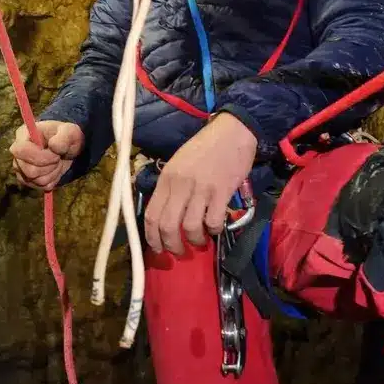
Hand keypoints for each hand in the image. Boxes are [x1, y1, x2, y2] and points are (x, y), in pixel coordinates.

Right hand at [10, 120, 84, 190]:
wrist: (67, 148)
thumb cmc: (66, 136)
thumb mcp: (70, 131)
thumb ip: (64, 136)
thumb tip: (53, 146)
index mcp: (24, 135)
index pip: (21, 151)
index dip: (40, 157)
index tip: (57, 155)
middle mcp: (18, 152)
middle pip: (29, 171)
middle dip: (50, 166)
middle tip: (58, 157)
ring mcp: (20, 167)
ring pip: (36, 180)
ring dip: (53, 172)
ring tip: (57, 161)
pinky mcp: (26, 179)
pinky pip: (40, 186)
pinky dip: (53, 179)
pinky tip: (54, 169)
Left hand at [145, 113, 257, 254]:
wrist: (233, 131)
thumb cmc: (206, 147)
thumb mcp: (179, 163)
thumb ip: (171, 187)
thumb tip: (166, 215)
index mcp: (167, 178)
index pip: (151, 215)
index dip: (152, 239)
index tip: (159, 249)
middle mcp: (180, 184)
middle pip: (167, 227)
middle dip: (172, 247)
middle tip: (180, 252)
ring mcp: (201, 188)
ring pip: (189, 228)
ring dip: (195, 241)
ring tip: (200, 241)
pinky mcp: (221, 191)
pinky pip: (213, 222)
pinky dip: (213, 230)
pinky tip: (215, 227)